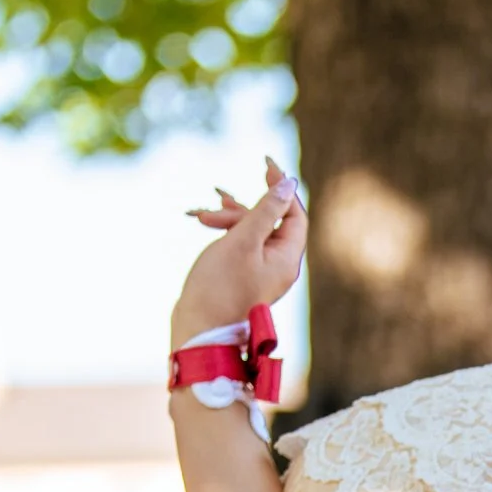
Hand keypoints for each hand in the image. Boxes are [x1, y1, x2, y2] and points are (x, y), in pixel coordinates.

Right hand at [170, 158, 306, 345]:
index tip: (266, 164)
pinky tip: (204, 221)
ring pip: (251, 231)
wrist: (196, 327)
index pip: (294, 214)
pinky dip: (225, 231)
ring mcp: (261, 272)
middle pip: (270, 221)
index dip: (282, 188)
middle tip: (216, 201)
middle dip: (241, 208)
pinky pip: (240, 244)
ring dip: (228, 218)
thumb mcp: (242, 240)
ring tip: (200, 216)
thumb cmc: (218, 285)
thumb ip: (266, 210)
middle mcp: (279, 266)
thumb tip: (289, 184)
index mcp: (287, 259)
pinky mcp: (243, 275)